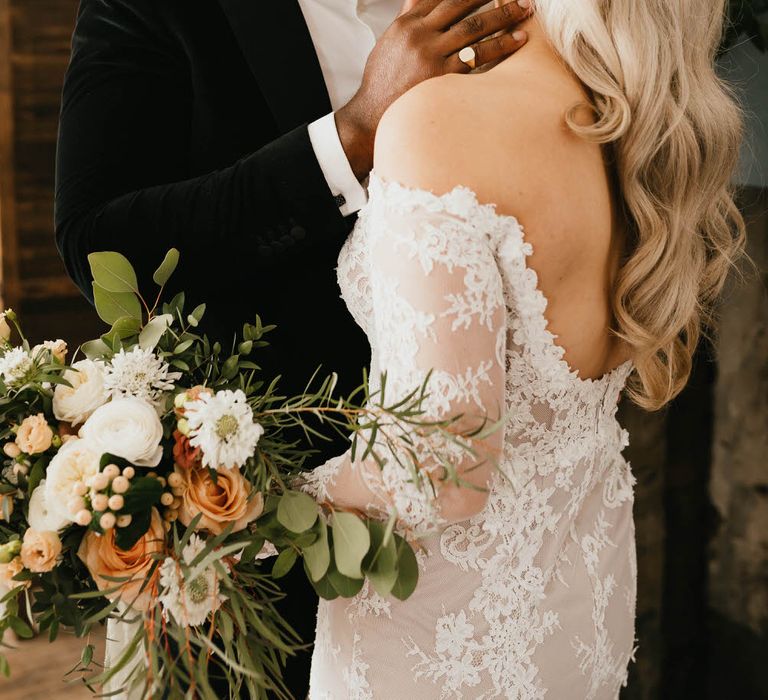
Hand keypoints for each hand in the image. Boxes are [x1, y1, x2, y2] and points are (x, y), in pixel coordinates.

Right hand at [336, 0, 531, 179]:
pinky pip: (478, 57)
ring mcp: (431, 54)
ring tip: (524, 10)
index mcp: (407, 24)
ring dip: (503, 15)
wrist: (372, 116)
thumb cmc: (383, 82)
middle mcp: (419, 34)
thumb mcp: (389, 44)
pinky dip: (500, 46)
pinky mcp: (442, 77)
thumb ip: (407, 19)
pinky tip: (517, 40)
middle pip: (461, 4)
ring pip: (474, 27)